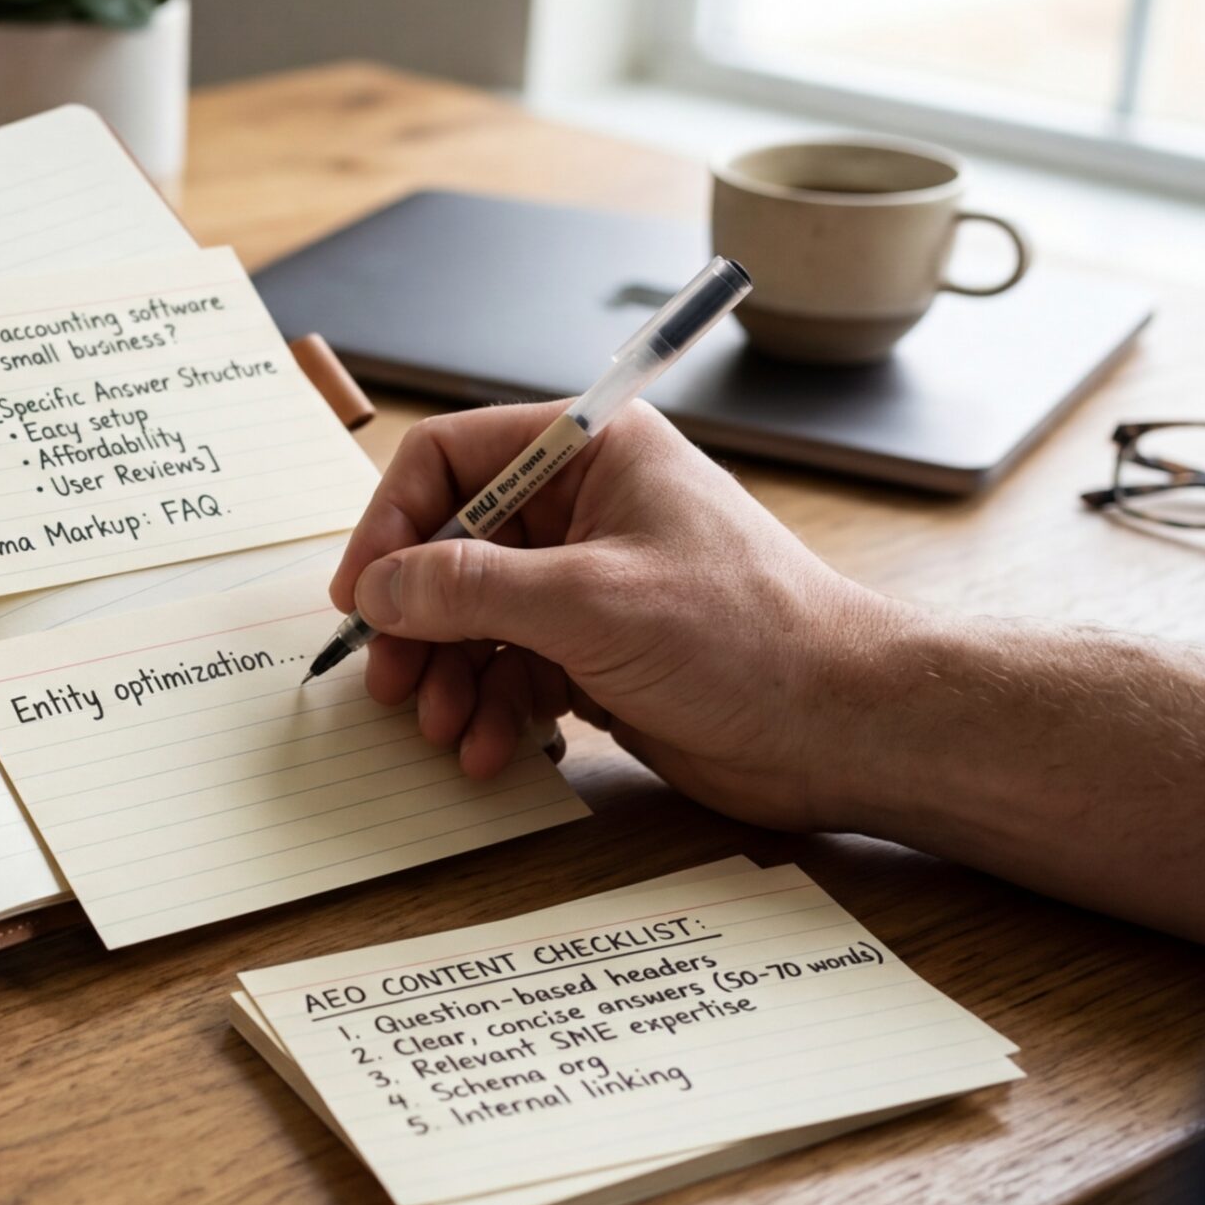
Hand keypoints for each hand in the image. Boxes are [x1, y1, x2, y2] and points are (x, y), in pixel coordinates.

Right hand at [330, 400, 905, 830]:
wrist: (842, 728)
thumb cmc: (748, 637)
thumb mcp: (589, 602)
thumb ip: (469, 590)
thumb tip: (378, 590)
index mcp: (591, 454)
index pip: (450, 458)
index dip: (392, 523)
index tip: (361, 595)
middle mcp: (584, 509)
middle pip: (450, 549)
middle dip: (416, 620)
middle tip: (389, 682)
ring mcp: (588, 584)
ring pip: (473, 618)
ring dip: (448, 676)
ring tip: (442, 728)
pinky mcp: (597, 652)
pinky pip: (510, 670)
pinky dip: (489, 709)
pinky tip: (488, 750)